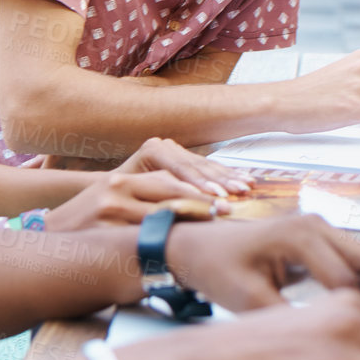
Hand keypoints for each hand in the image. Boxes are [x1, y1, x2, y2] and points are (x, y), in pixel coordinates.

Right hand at [44, 171, 230, 232]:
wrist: (46, 240)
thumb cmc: (86, 222)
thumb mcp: (111, 198)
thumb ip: (143, 195)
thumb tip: (188, 200)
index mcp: (120, 179)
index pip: (168, 180)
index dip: (198, 189)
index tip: (224, 198)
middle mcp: (115, 191)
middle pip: (170, 196)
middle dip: (202, 205)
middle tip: (228, 213)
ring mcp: (109, 216)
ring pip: (161, 220)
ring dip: (190, 227)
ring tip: (213, 233)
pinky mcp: (105, 238)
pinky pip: (143, 244)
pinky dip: (166, 248)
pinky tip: (183, 253)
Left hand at [114, 137, 252, 197]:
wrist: (111, 192)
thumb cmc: (121, 202)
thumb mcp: (136, 203)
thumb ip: (160, 205)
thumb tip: (185, 214)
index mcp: (152, 151)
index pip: (182, 171)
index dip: (202, 186)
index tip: (219, 198)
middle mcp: (164, 145)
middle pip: (197, 166)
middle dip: (221, 181)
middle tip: (241, 192)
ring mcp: (175, 148)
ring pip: (206, 165)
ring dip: (229, 177)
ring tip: (248, 186)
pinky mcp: (184, 157)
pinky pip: (208, 167)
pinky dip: (227, 175)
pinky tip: (244, 180)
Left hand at [165, 213, 359, 310]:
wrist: (196, 247)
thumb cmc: (215, 267)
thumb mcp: (249, 301)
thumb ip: (291, 321)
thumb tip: (328, 351)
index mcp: (299, 235)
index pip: (350, 281)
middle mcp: (317, 225)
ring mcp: (321, 229)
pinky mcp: (320, 240)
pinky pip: (356, 263)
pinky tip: (352, 319)